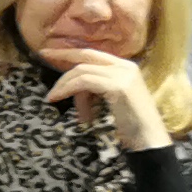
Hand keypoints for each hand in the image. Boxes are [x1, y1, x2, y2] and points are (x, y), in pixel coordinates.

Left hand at [46, 54, 172, 151]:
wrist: (149, 139)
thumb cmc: (131, 124)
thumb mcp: (111, 99)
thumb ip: (96, 87)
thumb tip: (74, 87)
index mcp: (126, 67)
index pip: (93, 54)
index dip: (70, 52)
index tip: (50, 51)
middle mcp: (125, 66)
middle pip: (86, 56)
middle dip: (62, 55)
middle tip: (42, 55)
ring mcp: (122, 75)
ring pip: (81, 71)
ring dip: (64, 85)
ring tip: (54, 99)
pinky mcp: (117, 87)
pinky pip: (83, 82)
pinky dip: (67, 89)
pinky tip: (57, 98)